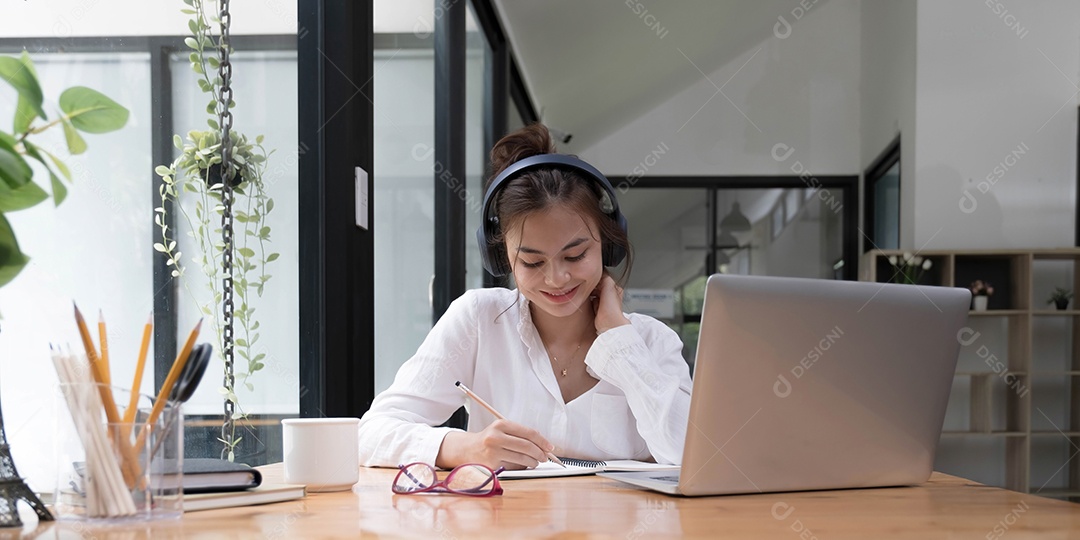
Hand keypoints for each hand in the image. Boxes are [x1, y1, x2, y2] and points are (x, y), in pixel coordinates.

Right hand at [436, 419, 554, 469]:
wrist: (466, 450)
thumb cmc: (488, 440)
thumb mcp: (502, 430)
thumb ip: (520, 435)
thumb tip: (544, 446)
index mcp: (501, 424)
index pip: (528, 433)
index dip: (542, 441)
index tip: (550, 447)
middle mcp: (496, 437)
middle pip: (527, 446)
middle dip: (540, 453)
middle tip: (545, 457)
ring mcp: (493, 452)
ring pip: (522, 459)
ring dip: (533, 462)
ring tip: (535, 462)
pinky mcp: (492, 465)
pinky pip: (514, 467)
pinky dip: (522, 467)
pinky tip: (522, 465)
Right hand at [591, 273, 630, 333]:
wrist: (608, 322)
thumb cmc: (612, 307)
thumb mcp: (609, 284)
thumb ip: (604, 275)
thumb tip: (598, 271)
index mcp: (615, 288)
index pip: (603, 278)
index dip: (596, 277)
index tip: (589, 277)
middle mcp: (610, 295)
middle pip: (597, 286)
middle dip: (591, 286)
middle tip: (585, 285)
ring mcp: (604, 303)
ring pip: (594, 294)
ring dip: (589, 293)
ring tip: (584, 292)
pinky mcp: (598, 309)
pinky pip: (591, 302)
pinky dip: (588, 301)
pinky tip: (586, 300)